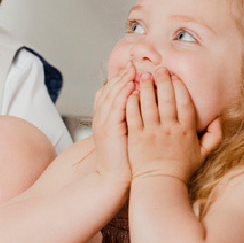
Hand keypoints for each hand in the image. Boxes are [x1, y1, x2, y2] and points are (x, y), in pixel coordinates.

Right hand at [92, 62, 134, 187]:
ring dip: (122, 81)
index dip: (118, 81)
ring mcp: (104, 123)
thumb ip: (129, 123)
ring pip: (111, 95)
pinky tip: (131, 86)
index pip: (109, 94)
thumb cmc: (123, 162)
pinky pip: (115, 106)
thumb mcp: (123, 138)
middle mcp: (102, 118)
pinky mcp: (110, 129)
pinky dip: (122, 94)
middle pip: (109, 90)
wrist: (113, 179)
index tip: (130, 71)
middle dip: (120, 76)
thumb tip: (142, 111)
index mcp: (105, 120)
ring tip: (132, 69)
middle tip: (132, 64)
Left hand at [125, 67, 222, 182]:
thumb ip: (213, 136)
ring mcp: (152, 132)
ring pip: (149, 104)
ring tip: (144, 76)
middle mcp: (170, 129)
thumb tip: (218, 119)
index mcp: (186, 131)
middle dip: (163, 81)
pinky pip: (133, 115)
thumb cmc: (180, 170)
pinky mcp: (136, 137)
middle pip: (167, 99)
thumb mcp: (203, 154)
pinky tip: (131, 93)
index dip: (180, 88)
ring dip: (146, 87)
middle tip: (159, 70)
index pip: (184, 103)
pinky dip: (132, 102)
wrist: (159, 184)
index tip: (175, 77)